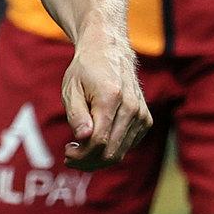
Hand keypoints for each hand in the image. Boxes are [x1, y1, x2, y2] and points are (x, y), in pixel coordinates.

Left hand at [60, 29, 150, 168]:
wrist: (110, 52)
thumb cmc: (85, 70)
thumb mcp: (71, 88)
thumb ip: (76, 113)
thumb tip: (84, 137)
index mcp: (111, 98)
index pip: (99, 141)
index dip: (82, 154)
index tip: (67, 153)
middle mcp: (132, 108)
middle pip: (111, 152)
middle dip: (89, 161)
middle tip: (70, 157)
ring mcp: (142, 115)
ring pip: (120, 152)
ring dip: (98, 158)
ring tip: (79, 148)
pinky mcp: (145, 120)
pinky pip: (127, 145)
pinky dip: (110, 149)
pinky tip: (95, 140)